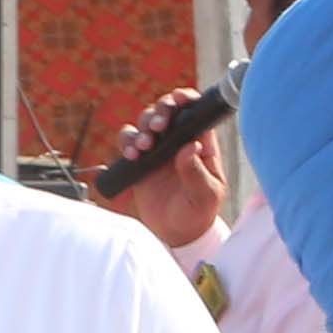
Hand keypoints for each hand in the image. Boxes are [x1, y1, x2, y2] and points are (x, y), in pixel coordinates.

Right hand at [106, 98, 229, 257]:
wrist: (177, 233)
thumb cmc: (199, 212)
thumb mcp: (205, 195)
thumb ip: (196, 172)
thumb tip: (191, 147)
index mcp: (200, 143)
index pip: (194, 112)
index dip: (186, 99)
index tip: (178, 99)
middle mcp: (178, 141)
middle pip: (166, 110)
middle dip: (159, 112)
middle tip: (158, 127)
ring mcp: (158, 149)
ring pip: (145, 122)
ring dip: (142, 128)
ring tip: (144, 146)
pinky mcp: (140, 161)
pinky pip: (128, 142)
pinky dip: (126, 143)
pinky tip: (132, 156)